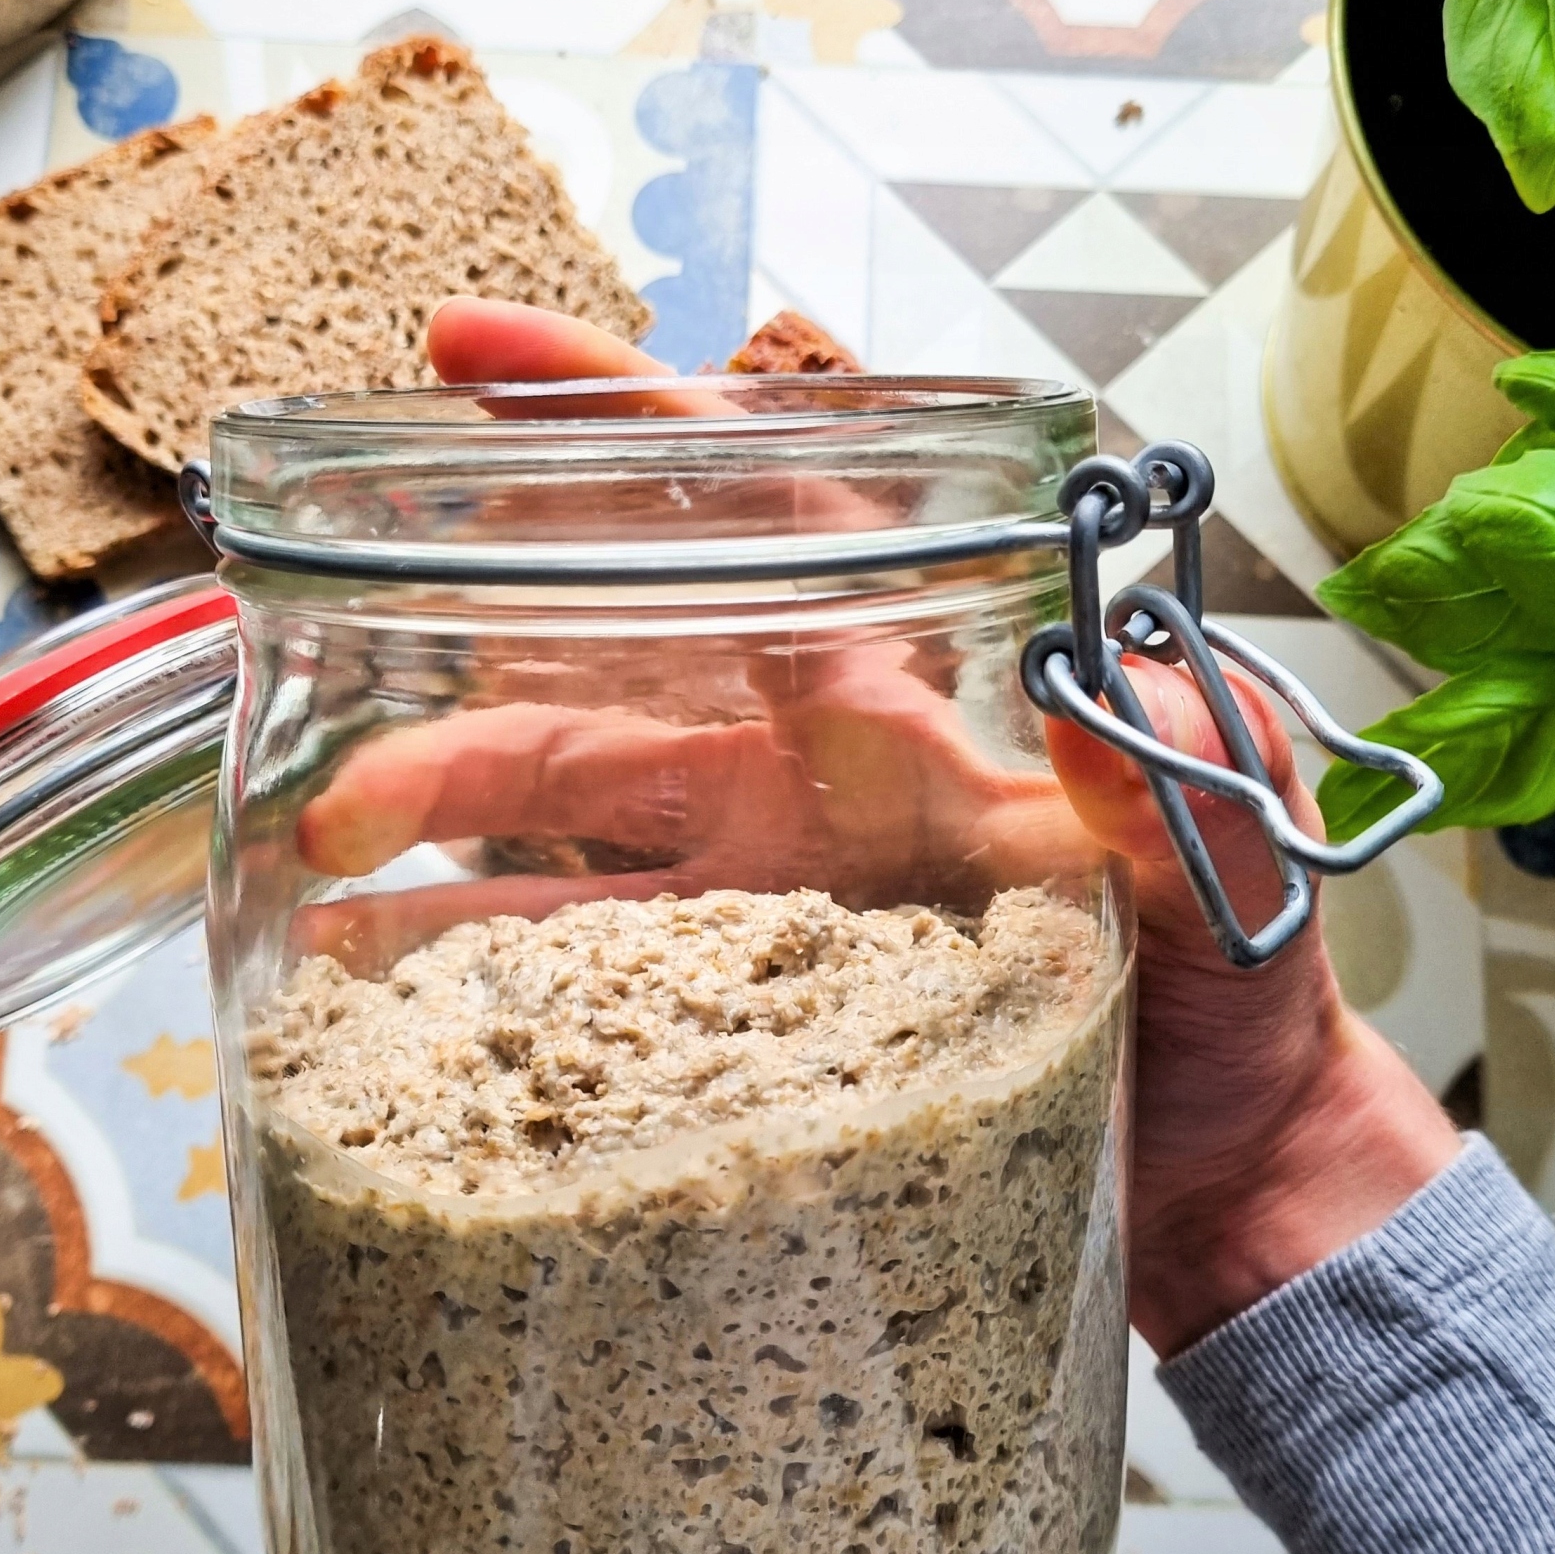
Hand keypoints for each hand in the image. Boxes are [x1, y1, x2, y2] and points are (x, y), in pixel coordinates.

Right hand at [306, 299, 1459, 1352]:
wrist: (1242, 1197)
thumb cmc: (1243, 1014)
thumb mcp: (1237, 872)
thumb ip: (1188, 777)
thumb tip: (1109, 698)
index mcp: (917, 713)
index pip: (756, 528)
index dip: (616, 429)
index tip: (473, 356)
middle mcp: (816, 795)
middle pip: (606, 704)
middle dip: (462, 703)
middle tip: (330, 709)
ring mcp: (773, 917)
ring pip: (567, 849)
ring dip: (439, 844)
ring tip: (311, 866)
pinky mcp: (755, 1037)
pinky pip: (597, 995)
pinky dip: (488, 990)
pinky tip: (384, 1003)